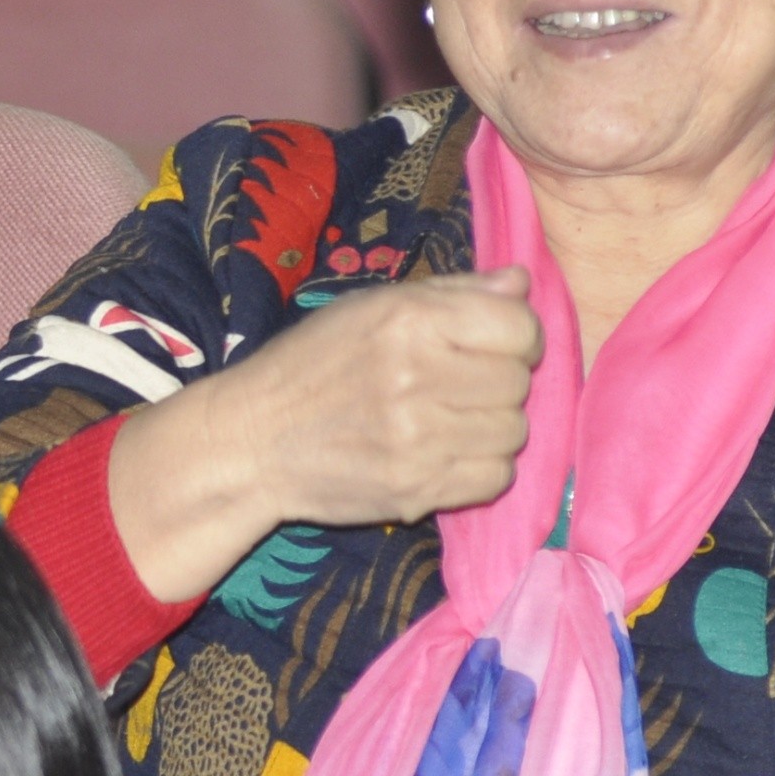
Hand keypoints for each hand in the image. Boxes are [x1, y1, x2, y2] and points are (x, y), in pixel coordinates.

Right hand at [104, 271, 539, 602]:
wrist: (252, 441)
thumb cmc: (311, 364)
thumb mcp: (372, 306)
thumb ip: (452, 292)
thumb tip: (522, 285)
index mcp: (408, 321)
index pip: (520, 327)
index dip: (514, 335)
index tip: (488, 344)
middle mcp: (417, 377)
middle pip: (518, 382)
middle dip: (498, 381)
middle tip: (458, 384)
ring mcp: (418, 440)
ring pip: (513, 432)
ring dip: (490, 427)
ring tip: (449, 420)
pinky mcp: (417, 490)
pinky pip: (496, 478)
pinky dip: (479, 468)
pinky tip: (444, 453)